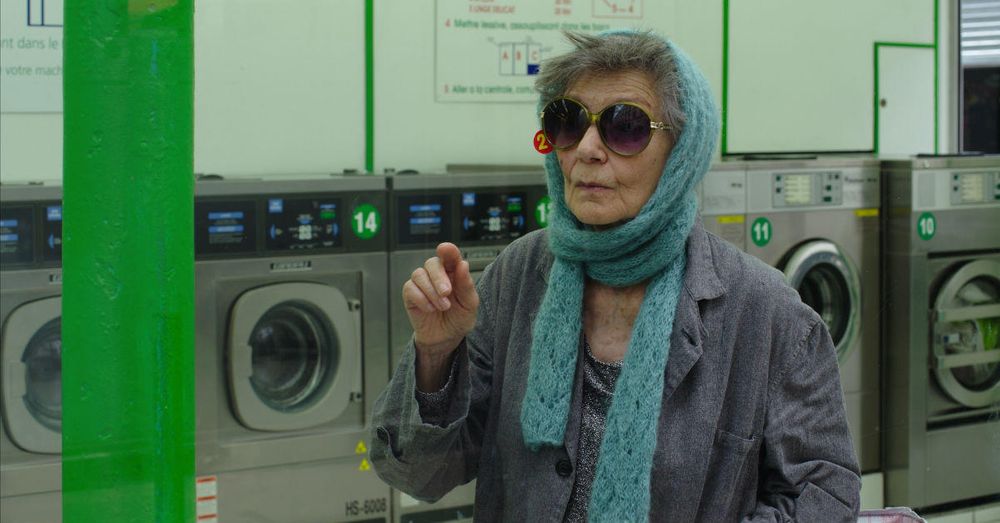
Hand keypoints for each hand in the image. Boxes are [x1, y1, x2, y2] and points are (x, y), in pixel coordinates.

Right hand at [402, 243, 479, 361]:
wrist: (446, 339)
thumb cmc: (459, 318)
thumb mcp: (469, 305)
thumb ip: (466, 285)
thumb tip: (463, 264)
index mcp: (454, 272)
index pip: (450, 256)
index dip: (448, 250)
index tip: (445, 248)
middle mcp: (437, 275)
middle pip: (432, 263)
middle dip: (438, 277)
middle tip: (446, 292)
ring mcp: (422, 284)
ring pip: (419, 274)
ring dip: (431, 291)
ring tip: (443, 307)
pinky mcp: (410, 295)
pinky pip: (410, 288)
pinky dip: (421, 299)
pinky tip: (430, 309)